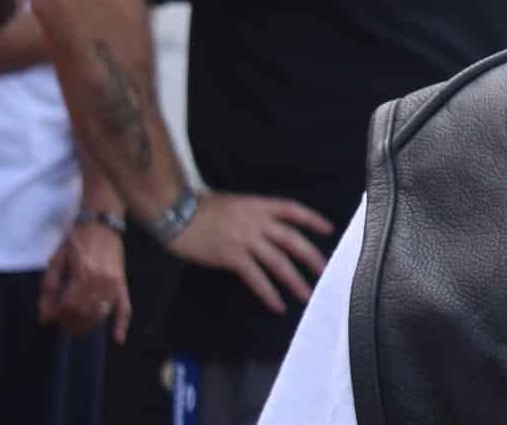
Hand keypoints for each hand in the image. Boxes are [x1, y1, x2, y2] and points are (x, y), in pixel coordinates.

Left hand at [40, 222, 132, 341]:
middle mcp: (101, 281)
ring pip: (99, 314)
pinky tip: (117, 339)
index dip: (54, 315)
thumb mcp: (56, 259)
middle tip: (58, 322)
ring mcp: (114, 283)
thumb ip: (49, 286)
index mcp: (83, 273)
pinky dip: (122, 324)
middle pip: (82, 312)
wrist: (102, 222)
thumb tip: (44, 313)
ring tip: (74, 329)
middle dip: (67, 322)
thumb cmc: (76, 240)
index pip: (66, 306)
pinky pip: (125, 307)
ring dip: (85, 326)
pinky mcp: (122, 283)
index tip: (45, 318)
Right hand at [168, 192, 334, 313]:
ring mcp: (246, 239)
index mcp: (259, 205)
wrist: (178, 214)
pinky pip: (255, 277)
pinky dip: (268, 292)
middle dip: (311, 256)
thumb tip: (269, 228)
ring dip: (294, 279)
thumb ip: (255, 214)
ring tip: (306, 294)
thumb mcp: (236, 203)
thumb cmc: (203, 208)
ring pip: (278, 261)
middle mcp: (257, 221)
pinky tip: (277, 304)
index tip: (328, 229)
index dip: (312, 219)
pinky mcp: (232, 257)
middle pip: (292, 239)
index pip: (293, 210)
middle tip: (325, 270)